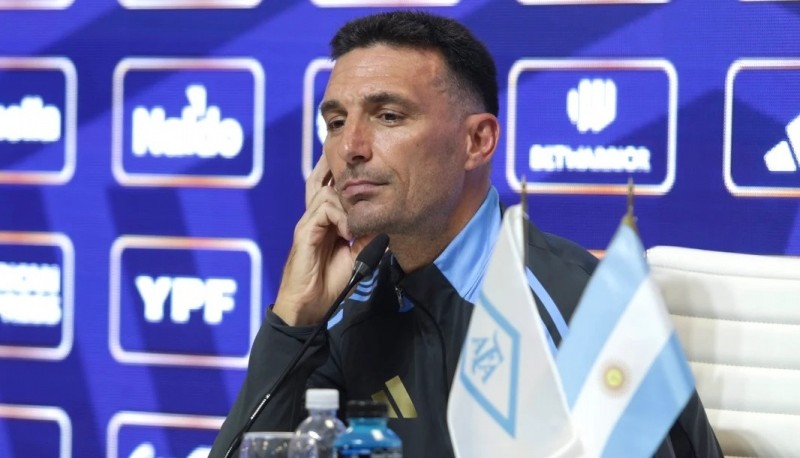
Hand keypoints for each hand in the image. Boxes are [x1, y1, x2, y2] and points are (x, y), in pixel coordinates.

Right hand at [272, 156, 366, 325]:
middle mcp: (313, 218)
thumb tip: (383, 224)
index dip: (338, 174)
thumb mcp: (355, 256)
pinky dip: (340, 217)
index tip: (358, 165)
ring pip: (326, 194)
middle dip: (334, 168)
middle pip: (319, 180)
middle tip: (356, 165)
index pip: (328, 188)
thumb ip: (366, 238)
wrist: (309, 306)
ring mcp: (307, 224)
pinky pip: (322, 210)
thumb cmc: (329, 283)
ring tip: (357, 222)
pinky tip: (348, 233)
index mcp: (324, 222)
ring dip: (346, 203)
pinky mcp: (303, 233)